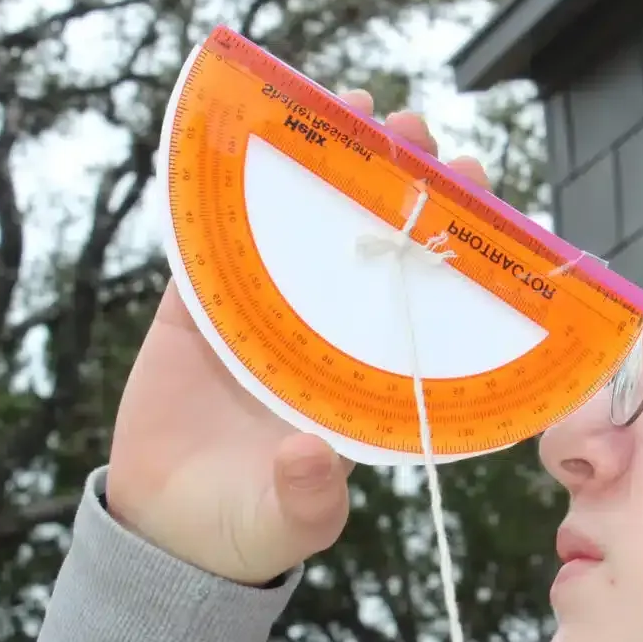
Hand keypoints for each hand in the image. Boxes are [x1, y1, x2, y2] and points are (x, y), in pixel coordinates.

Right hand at [106, 89, 493, 583]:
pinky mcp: (202, 308)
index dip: (452, 245)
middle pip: (375, 243)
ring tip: (349, 108)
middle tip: (414, 132)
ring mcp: (267, 313)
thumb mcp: (291, 521)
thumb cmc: (252, 528)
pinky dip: (226, 191)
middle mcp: (331, 333)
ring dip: (327, 165)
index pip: (427, 296)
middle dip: (398, 182)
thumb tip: (312, 456)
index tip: (474, 193)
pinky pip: (214, 241)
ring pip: (306, 224)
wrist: (168, 532)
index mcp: (372, 375)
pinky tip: (248, 136)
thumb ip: (308, 497)